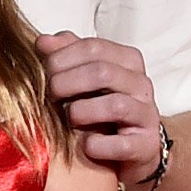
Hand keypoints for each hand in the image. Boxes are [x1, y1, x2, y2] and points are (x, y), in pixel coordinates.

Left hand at [37, 32, 161, 187]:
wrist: (127, 149)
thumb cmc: (99, 107)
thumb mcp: (81, 77)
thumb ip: (64, 55)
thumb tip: (43, 41)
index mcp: (126, 61)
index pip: (92, 47)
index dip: (60, 58)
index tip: (43, 72)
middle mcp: (141, 84)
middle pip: (102, 72)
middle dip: (65, 83)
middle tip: (50, 96)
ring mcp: (147, 115)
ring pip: (115, 105)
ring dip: (80, 112)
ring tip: (68, 118)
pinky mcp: (147, 145)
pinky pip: (121, 145)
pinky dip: (97, 145)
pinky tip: (85, 145)